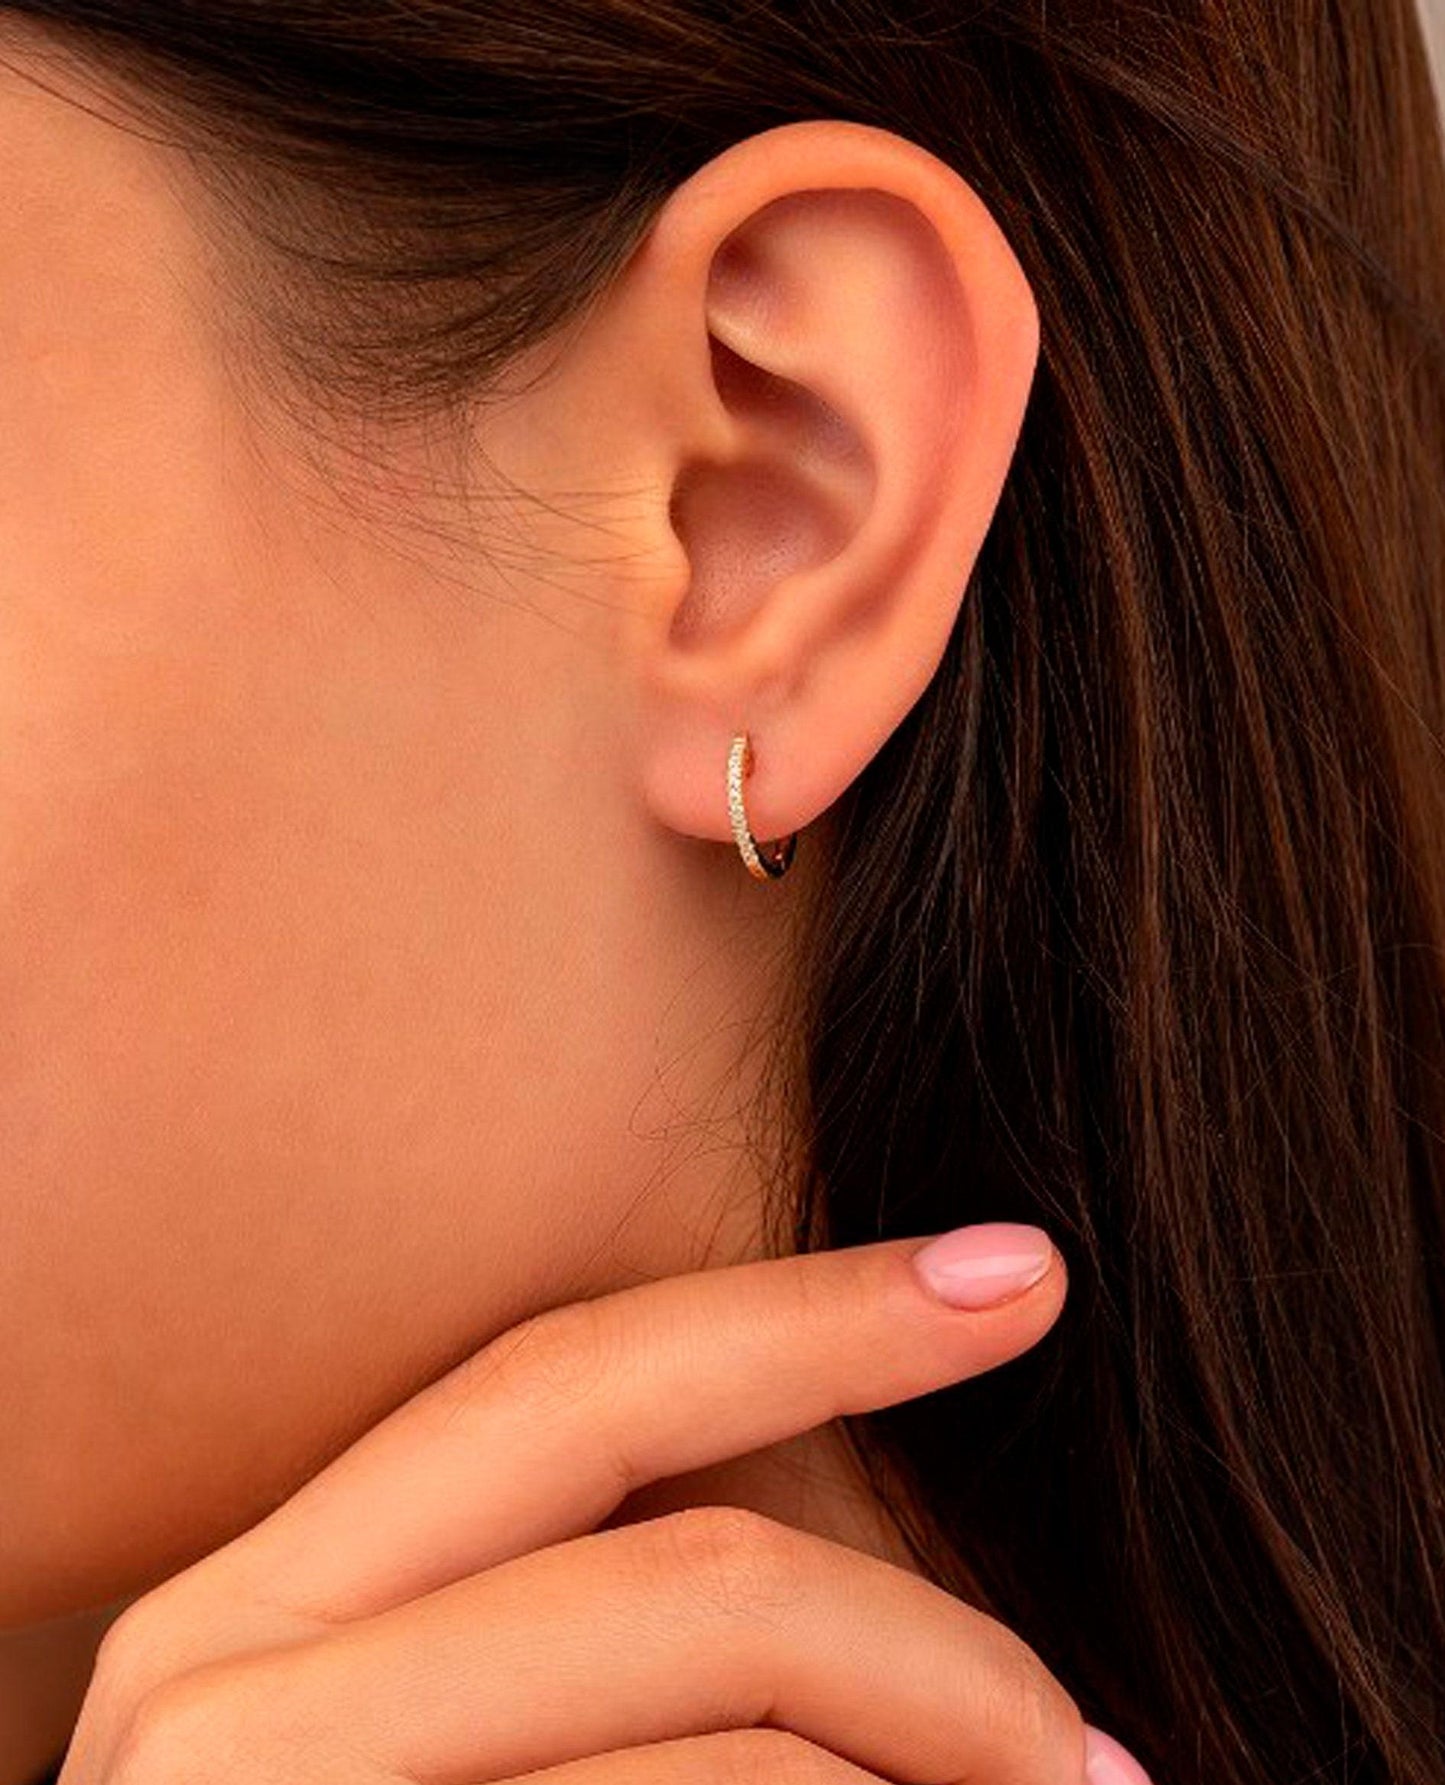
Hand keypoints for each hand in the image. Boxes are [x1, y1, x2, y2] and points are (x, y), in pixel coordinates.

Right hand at [58, 1221, 1152, 1784]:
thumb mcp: (438, 1743)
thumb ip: (604, 1636)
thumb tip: (898, 1554)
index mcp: (254, 1616)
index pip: (567, 1382)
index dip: (810, 1314)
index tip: (1020, 1273)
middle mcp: (223, 1713)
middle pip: (691, 1580)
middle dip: (941, 1652)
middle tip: (1099, 1760)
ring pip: (743, 1772)